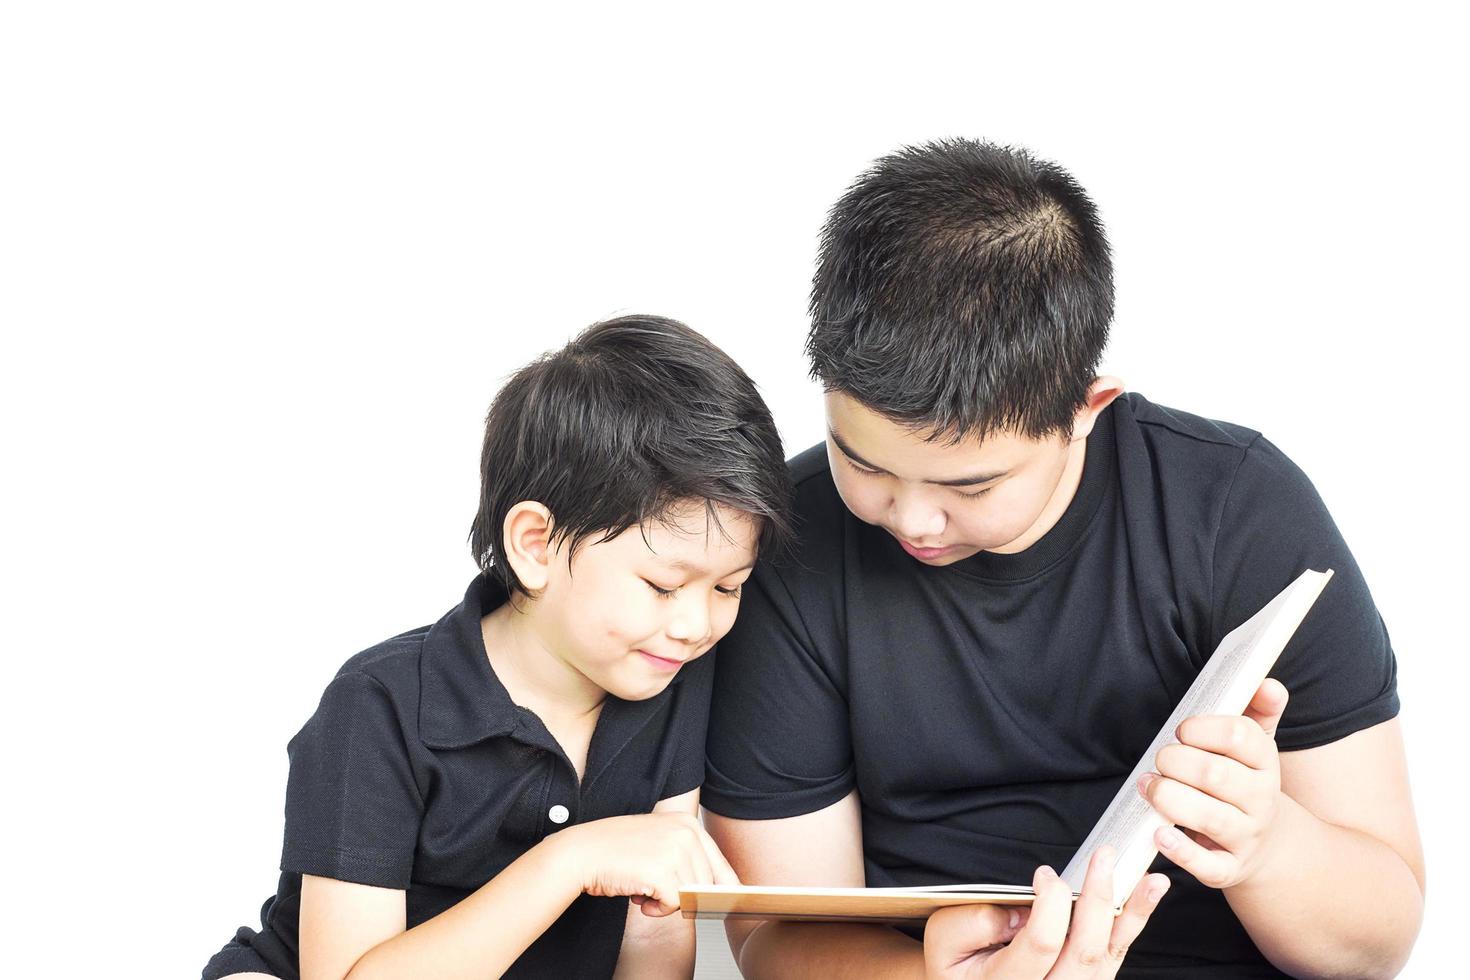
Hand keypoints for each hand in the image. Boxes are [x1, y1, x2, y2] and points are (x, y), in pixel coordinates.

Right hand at [557, 812, 737, 916]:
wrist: (580, 853)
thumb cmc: (614, 851)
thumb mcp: (659, 844)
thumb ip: (688, 861)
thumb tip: (724, 892)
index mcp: (688, 823)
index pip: (721, 866)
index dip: (721, 890)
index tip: (722, 905)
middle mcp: (686, 833)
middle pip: (707, 885)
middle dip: (682, 895)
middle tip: (655, 891)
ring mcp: (675, 851)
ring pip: (691, 896)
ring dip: (667, 902)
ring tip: (643, 891)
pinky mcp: (662, 871)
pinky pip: (674, 904)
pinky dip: (656, 909)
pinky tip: (639, 898)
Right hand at [923, 847, 1169, 977]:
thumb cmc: (955, 961)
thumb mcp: (944, 939)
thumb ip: (975, 923)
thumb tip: (1023, 910)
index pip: (1042, 943)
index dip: (1050, 904)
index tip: (1043, 874)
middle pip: (1084, 951)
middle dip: (1098, 899)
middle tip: (1104, 857)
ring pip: (1108, 957)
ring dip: (1132, 913)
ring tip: (1152, 880)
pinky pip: (1115, 955)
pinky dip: (1133, 922)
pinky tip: (1148, 894)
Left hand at [1139, 678, 1289, 889]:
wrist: (1268, 845)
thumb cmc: (1245, 783)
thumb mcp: (1256, 746)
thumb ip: (1258, 710)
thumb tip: (1267, 683)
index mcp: (1265, 763)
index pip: (1240, 736)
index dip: (1202, 728)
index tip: (1182, 730)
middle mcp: (1260, 800)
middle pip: (1216, 775)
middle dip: (1176, 762)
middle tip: (1160, 760)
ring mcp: (1246, 837)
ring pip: (1210, 818)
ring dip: (1169, 798)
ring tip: (1149, 788)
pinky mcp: (1229, 869)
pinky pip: (1207, 865)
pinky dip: (1180, 851)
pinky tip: (1160, 834)